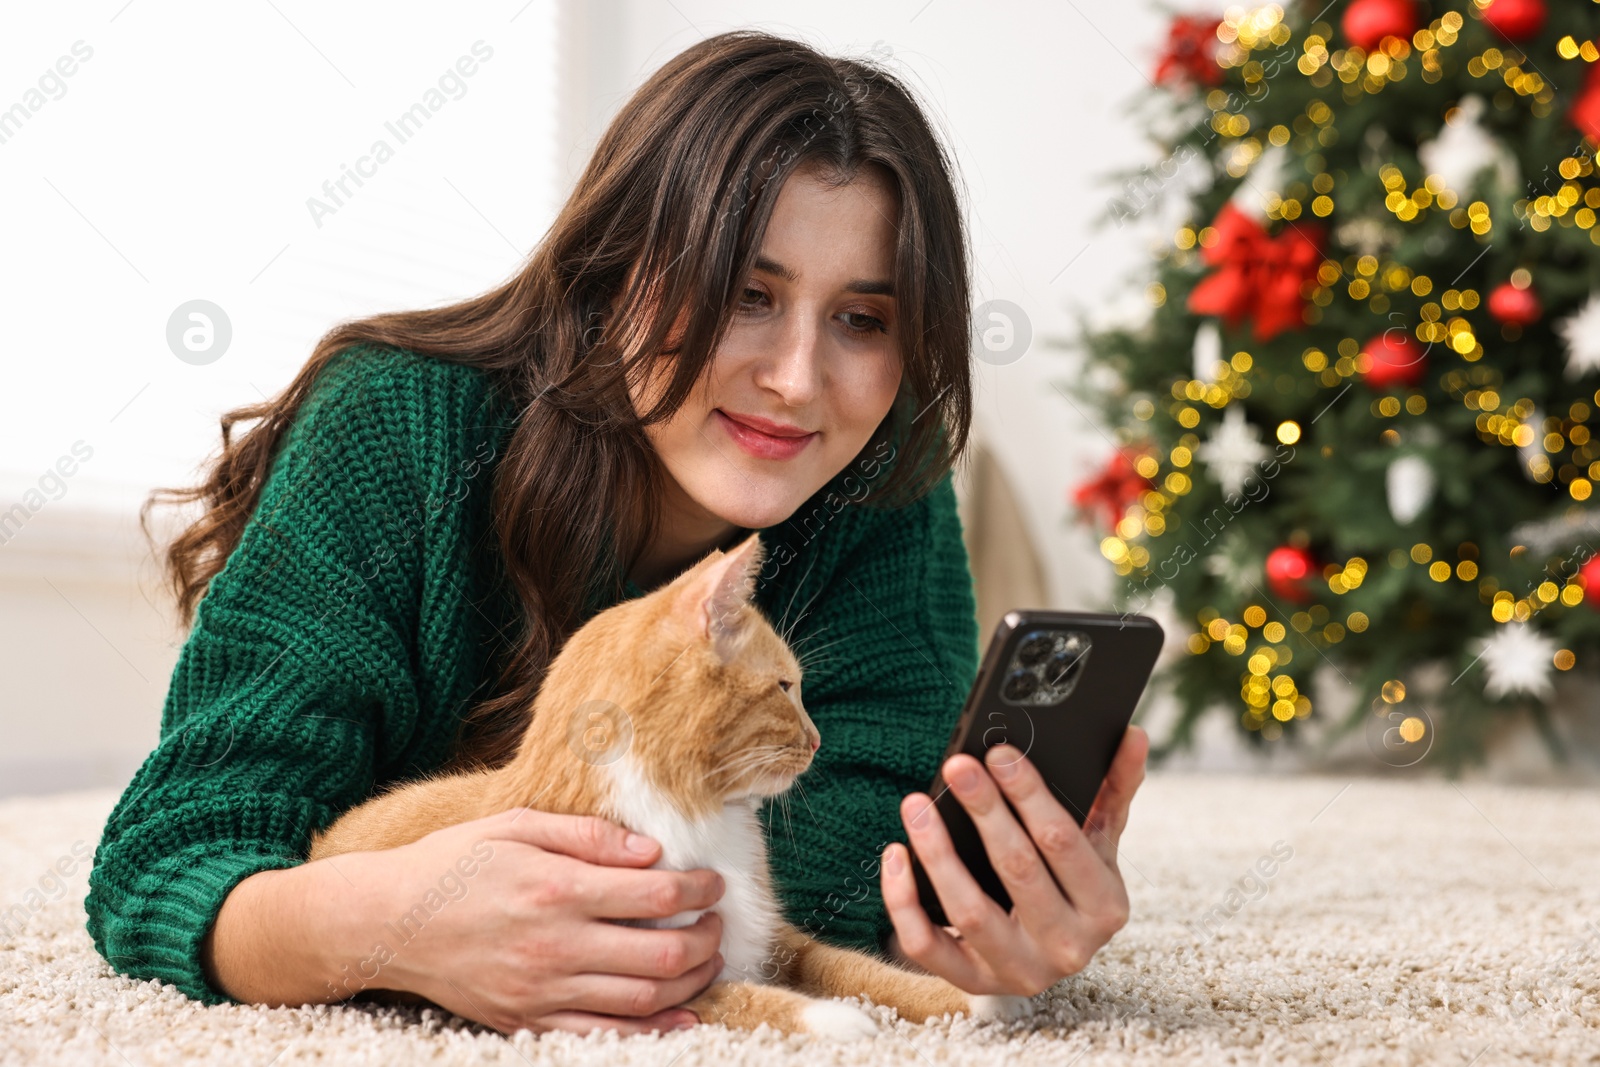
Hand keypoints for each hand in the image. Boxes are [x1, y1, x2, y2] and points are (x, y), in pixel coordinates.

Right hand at [329, 806, 726, 1035]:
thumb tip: (650, 850)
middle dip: (706, 938)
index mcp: (555, 889)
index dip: (699, 889)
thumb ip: (587, 835)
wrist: (385, 922)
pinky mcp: (528, 1020)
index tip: (713, 882)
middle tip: (716, 922)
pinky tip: (681, 1013)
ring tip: (706, 958)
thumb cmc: (452, 864)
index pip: (656, 893)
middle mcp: (554, 945)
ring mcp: (542, 990)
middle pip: (663, 953)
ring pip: (644, 998)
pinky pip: (605, 1033)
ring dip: (691, 981)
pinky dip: (654, 1030)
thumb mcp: (515, 826)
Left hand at [879, 724, 1147, 995]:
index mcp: (1105, 906)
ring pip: (970, 910)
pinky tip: (895, 854)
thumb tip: (1134, 735)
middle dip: (984, 811)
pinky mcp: (972, 981)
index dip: (1029, 794)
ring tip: (916, 804)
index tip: (999, 754)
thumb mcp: (1097, 843)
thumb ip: (1114, 790)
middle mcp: (1068, 947)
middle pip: (1017, 870)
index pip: (1062, 842)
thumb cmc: (1071, 885)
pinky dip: (903, 901)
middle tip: (957, 766)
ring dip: (937, 852)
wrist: (1045, 954)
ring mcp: (1018, 970)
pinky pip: (926, 944)